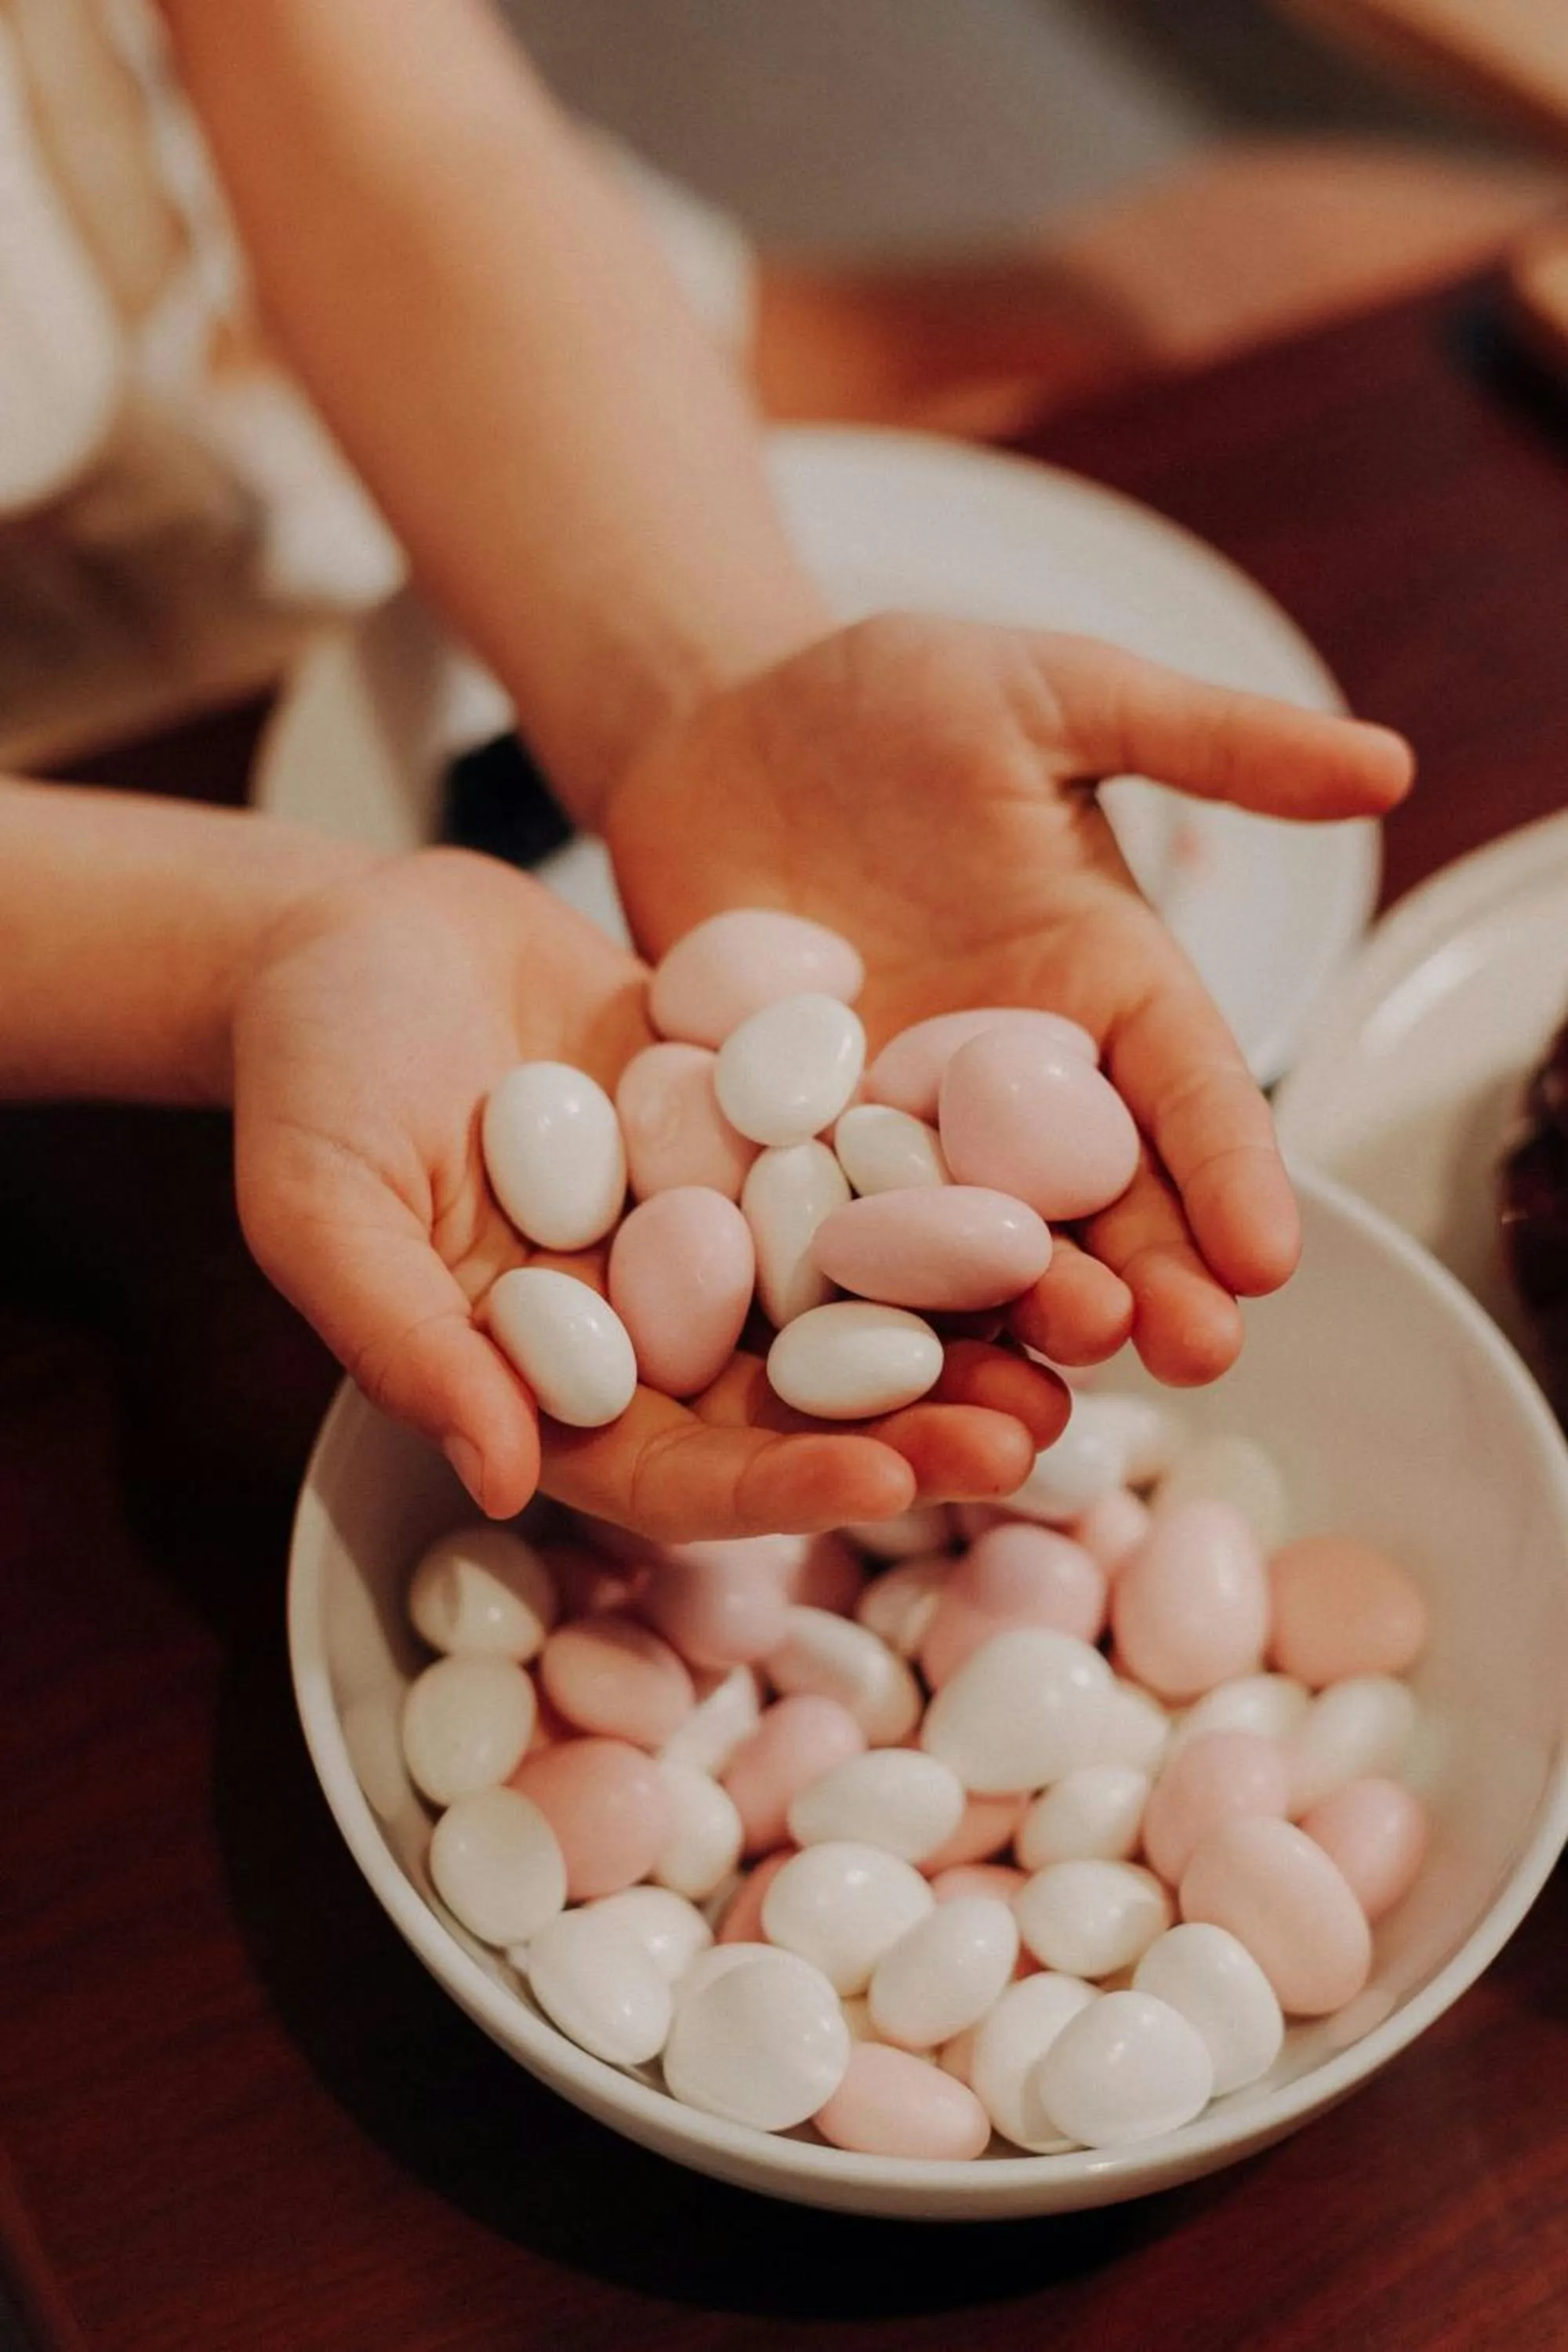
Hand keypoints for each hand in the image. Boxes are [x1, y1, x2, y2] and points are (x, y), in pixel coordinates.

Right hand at [229, 846, 1067, 1536]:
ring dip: (966, 1322)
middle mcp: (651, 1327)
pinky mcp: (758, 1135)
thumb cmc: (310, 1071)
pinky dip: (950, 1184)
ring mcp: (713, 1232)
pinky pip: (863, 1168)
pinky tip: (1049, 1179)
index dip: (777, 1487)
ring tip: (1077, 1324)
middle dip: (917, 1425)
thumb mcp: (321, 1202)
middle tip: (1037, 1429)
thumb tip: (499, 1475)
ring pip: (857, 1300)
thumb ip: (404, 1337)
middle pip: (797, 1407)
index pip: (672, 1471)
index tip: (884, 1480)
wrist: (358, 932)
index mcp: (550, 1384)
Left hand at [605, 615, 1413, 1382]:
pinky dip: (854, 1305)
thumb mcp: (1052, 694)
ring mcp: (898, 1130)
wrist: (713, 728)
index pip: (1192, 1093)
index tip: (1270, 1257)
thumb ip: (1207, 741)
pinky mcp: (787, 1151)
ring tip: (1049, 1385)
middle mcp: (1015, 1084)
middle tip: (1185, 1354)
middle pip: (1099, 1201)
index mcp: (1106, 988)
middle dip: (1149, 1279)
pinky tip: (872, 1372)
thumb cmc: (891, 696)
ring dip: (1015, 1322)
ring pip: (973, 1250)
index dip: (1234, 1173)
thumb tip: (1389, 763)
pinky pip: (827, 1238)